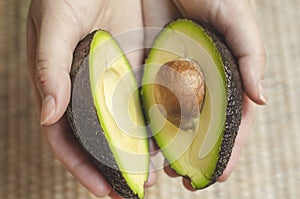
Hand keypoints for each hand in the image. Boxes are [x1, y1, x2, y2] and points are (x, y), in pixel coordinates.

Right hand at [26, 0, 154, 197]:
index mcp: (61, 87)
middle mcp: (87, 92)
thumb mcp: (54, 24)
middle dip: (115, 168)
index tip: (102, 189)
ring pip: (124, 126)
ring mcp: (112, 83)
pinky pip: (144, 101)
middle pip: (99, 139)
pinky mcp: (135, 70)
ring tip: (156, 174)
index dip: (81, 166)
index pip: (65, 137)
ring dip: (138, 152)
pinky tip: (167, 139)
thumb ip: (48, 67)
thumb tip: (47, 115)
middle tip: (137, 189)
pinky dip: (153, 123)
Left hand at [143, 0, 266, 189]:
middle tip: (185, 179)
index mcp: (226, 75)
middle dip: (195, 156)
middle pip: (200, 127)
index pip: (231, 120)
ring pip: (173, 119)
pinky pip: (149, 98)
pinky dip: (147, 121)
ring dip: (168, 146)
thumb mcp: (238, 19)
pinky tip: (141, 141)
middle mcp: (201, 81)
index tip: (219, 176)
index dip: (228, 149)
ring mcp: (175, 77)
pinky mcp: (151, 68)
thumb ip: (252, 55)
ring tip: (162, 169)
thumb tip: (262, 99)